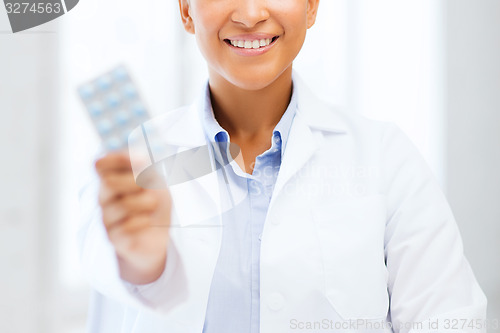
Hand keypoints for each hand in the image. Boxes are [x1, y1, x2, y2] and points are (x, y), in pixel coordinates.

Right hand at [95, 152, 171, 284]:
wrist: (158, 237)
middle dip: (135, 182)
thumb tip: (138, 156)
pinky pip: (125, 227)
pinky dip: (142, 222)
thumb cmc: (154, 206)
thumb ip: (146, 168)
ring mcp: (106, 218)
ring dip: (144, 204)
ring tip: (153, 206)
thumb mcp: (155, 182)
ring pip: (121, 205)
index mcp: (112, 179)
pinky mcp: (113, 238)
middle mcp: (104, 197)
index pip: (101, 164)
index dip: (118, 158)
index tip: (140, 160)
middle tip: (149, 188)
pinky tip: (147, 222)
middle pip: (108, 183)